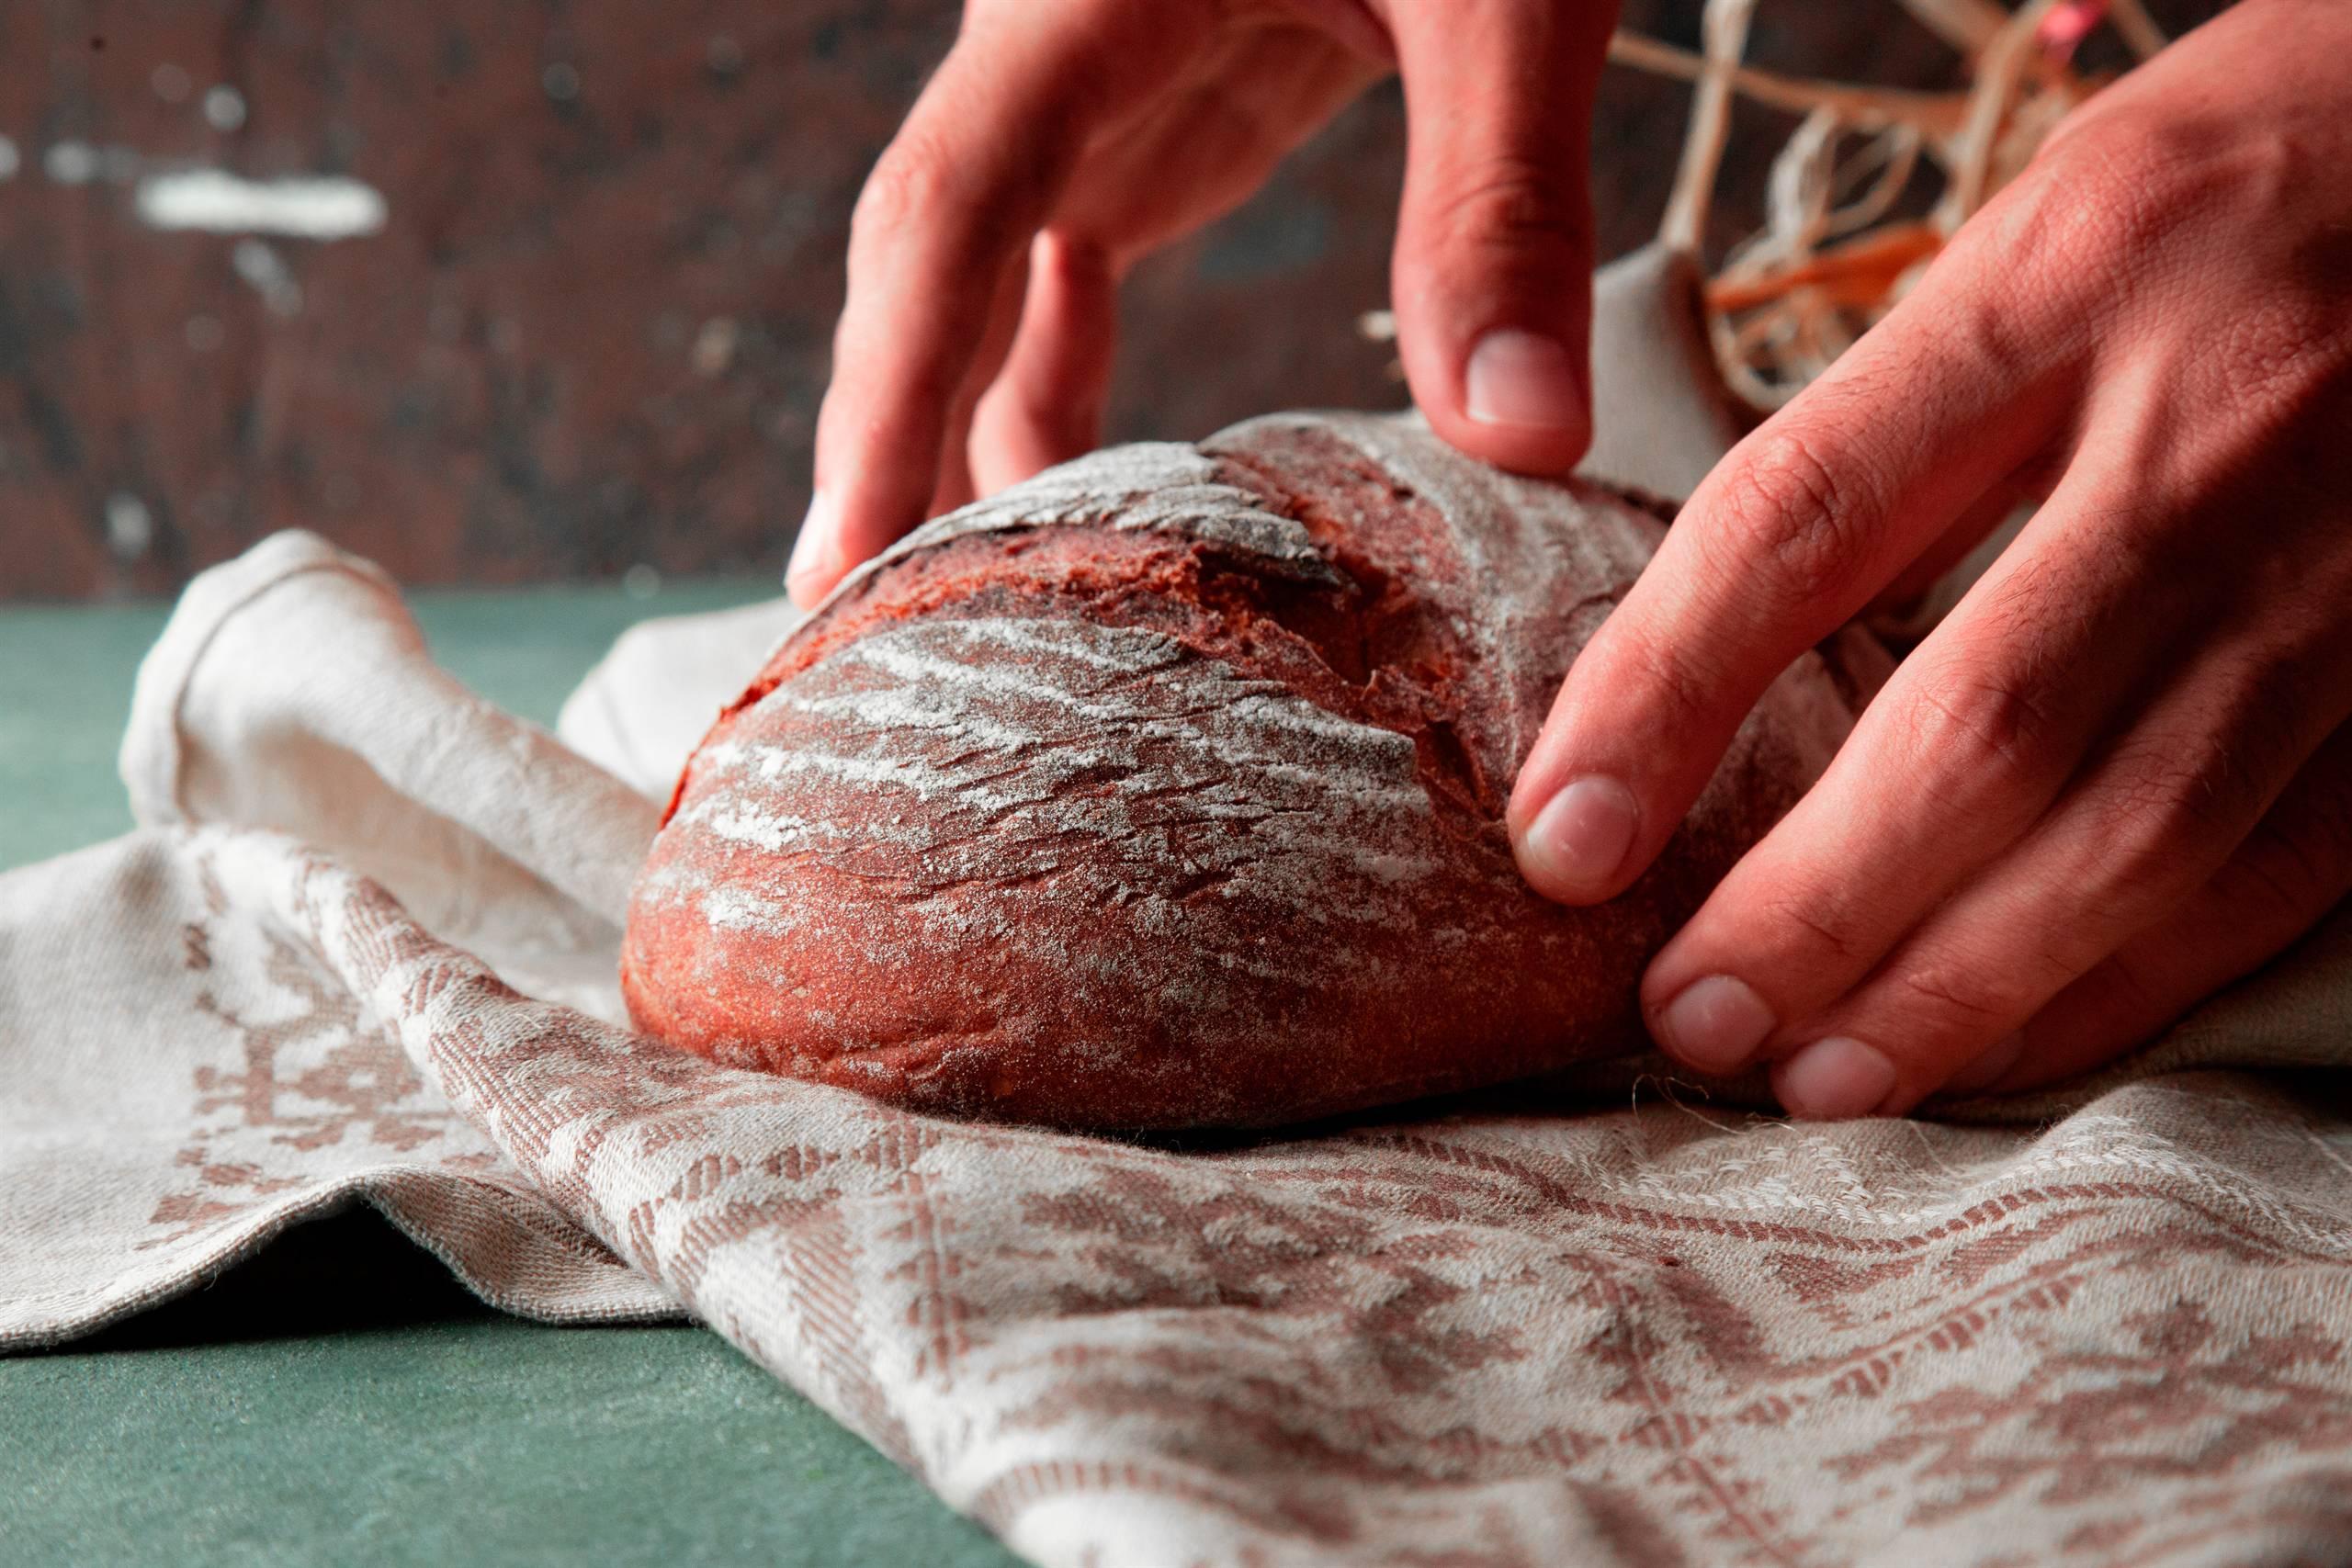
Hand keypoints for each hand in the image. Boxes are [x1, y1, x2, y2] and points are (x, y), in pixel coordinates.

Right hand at [787, 0, 1619, 605]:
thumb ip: (1500, 197)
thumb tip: (1520, 441)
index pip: (952, 215)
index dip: (887, 398)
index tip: (845, 571)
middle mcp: (1052, 43)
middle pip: (926, 265)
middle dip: (889, 445)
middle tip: (855, 649)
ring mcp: (1090, 79)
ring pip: (976, 279)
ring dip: (958, 433)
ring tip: (935, 617)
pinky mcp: (1149, 101)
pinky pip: (1054, 264)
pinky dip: (1047, 385)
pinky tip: (1063, 499)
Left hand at [1507, 0, 2351, 1118]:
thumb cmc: (2247, 186)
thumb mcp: (2046, 231)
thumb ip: (1893, 426)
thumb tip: (1695, 659)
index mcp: (2074, 277)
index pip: (1808, 520)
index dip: (1660, 702)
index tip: (1559, 844)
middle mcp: (2228, 420)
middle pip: (1986, 725)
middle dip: (1816, 907)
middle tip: (1685, 1017)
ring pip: (2143, 828)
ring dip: (1958, 984)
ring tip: (1813, 1073)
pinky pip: (2285, 868)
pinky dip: (2131, 978)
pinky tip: (2006, 1036)